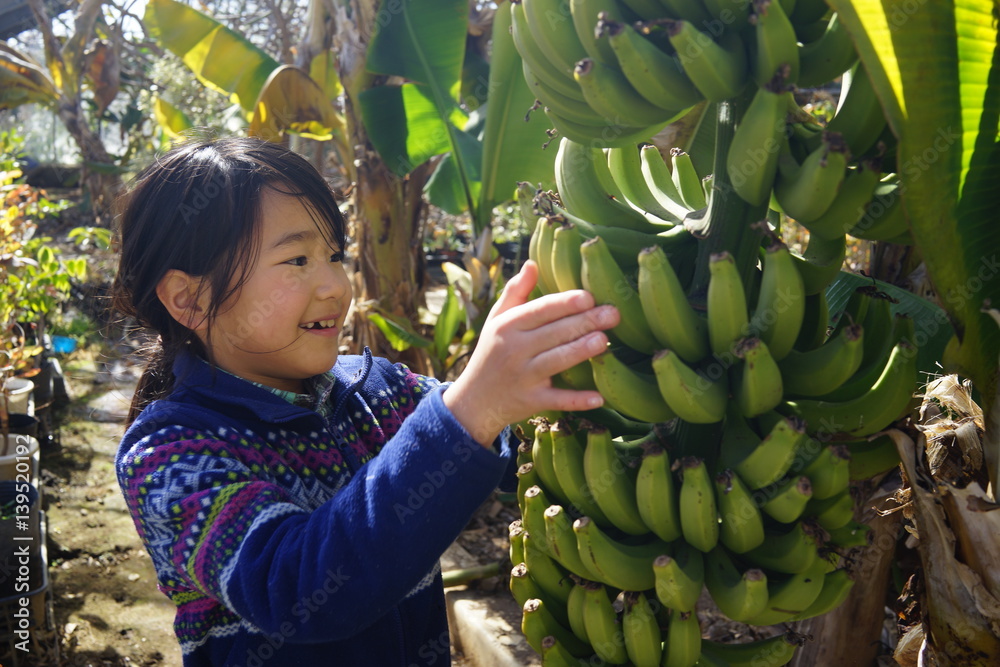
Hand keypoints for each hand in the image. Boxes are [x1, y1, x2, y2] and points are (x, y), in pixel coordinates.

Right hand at [443, 260, 619, 446]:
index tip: (589, 296)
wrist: (474, 400)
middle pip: (553, 333)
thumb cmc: (491, 352)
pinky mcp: (531, 401)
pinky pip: (557, 400)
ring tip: (604, 341)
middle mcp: (514, 350)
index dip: (564, 303)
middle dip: (584, 322)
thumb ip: (515, 292)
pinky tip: (599, 397)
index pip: (540, 310)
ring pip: (556, 362)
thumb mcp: (496, 320)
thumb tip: (533, 263)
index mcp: (508, 326)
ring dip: (580, 351)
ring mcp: (523, 377)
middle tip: (613, 314)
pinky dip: (577, 400)